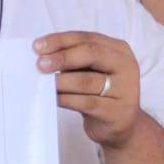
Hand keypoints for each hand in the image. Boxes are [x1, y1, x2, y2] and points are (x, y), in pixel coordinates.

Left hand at [34, 31, 142, 148]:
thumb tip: (42, 56)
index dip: (61, 40)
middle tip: (40, 65)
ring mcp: (125, 89)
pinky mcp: (117, 112)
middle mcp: (126, 66)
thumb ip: (73, 60)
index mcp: (118, 49)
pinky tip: (54, 98)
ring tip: (44, 84)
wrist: (122, 124)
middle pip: (91, 54)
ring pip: (87, 81)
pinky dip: (66, 99)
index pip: (87, 38)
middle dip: (62, 58)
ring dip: (61, 81)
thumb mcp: (90, 70)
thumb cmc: (100, 91)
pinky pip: (86, 103)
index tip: (37, 46)